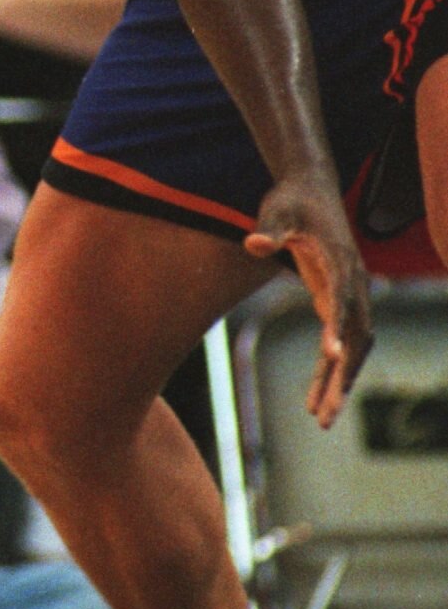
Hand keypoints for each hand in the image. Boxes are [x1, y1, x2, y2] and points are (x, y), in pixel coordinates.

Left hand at [245, 177, 372, 427]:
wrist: (310, 189)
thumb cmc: (291, 199)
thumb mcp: (276, 209)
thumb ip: (268, 228)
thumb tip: (253, 244)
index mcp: (341, 261)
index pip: (342, 298)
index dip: (337, 327)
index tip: (331, 355)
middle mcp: (353, 282)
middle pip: (355, 336)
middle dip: (342, 376)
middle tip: (326, 414)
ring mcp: (350, 295)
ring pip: (352, 348)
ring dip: (339, 383)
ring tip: (321, 419)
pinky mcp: (338, 301)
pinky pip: (339, 344)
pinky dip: (329, 371)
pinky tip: (314, 399)